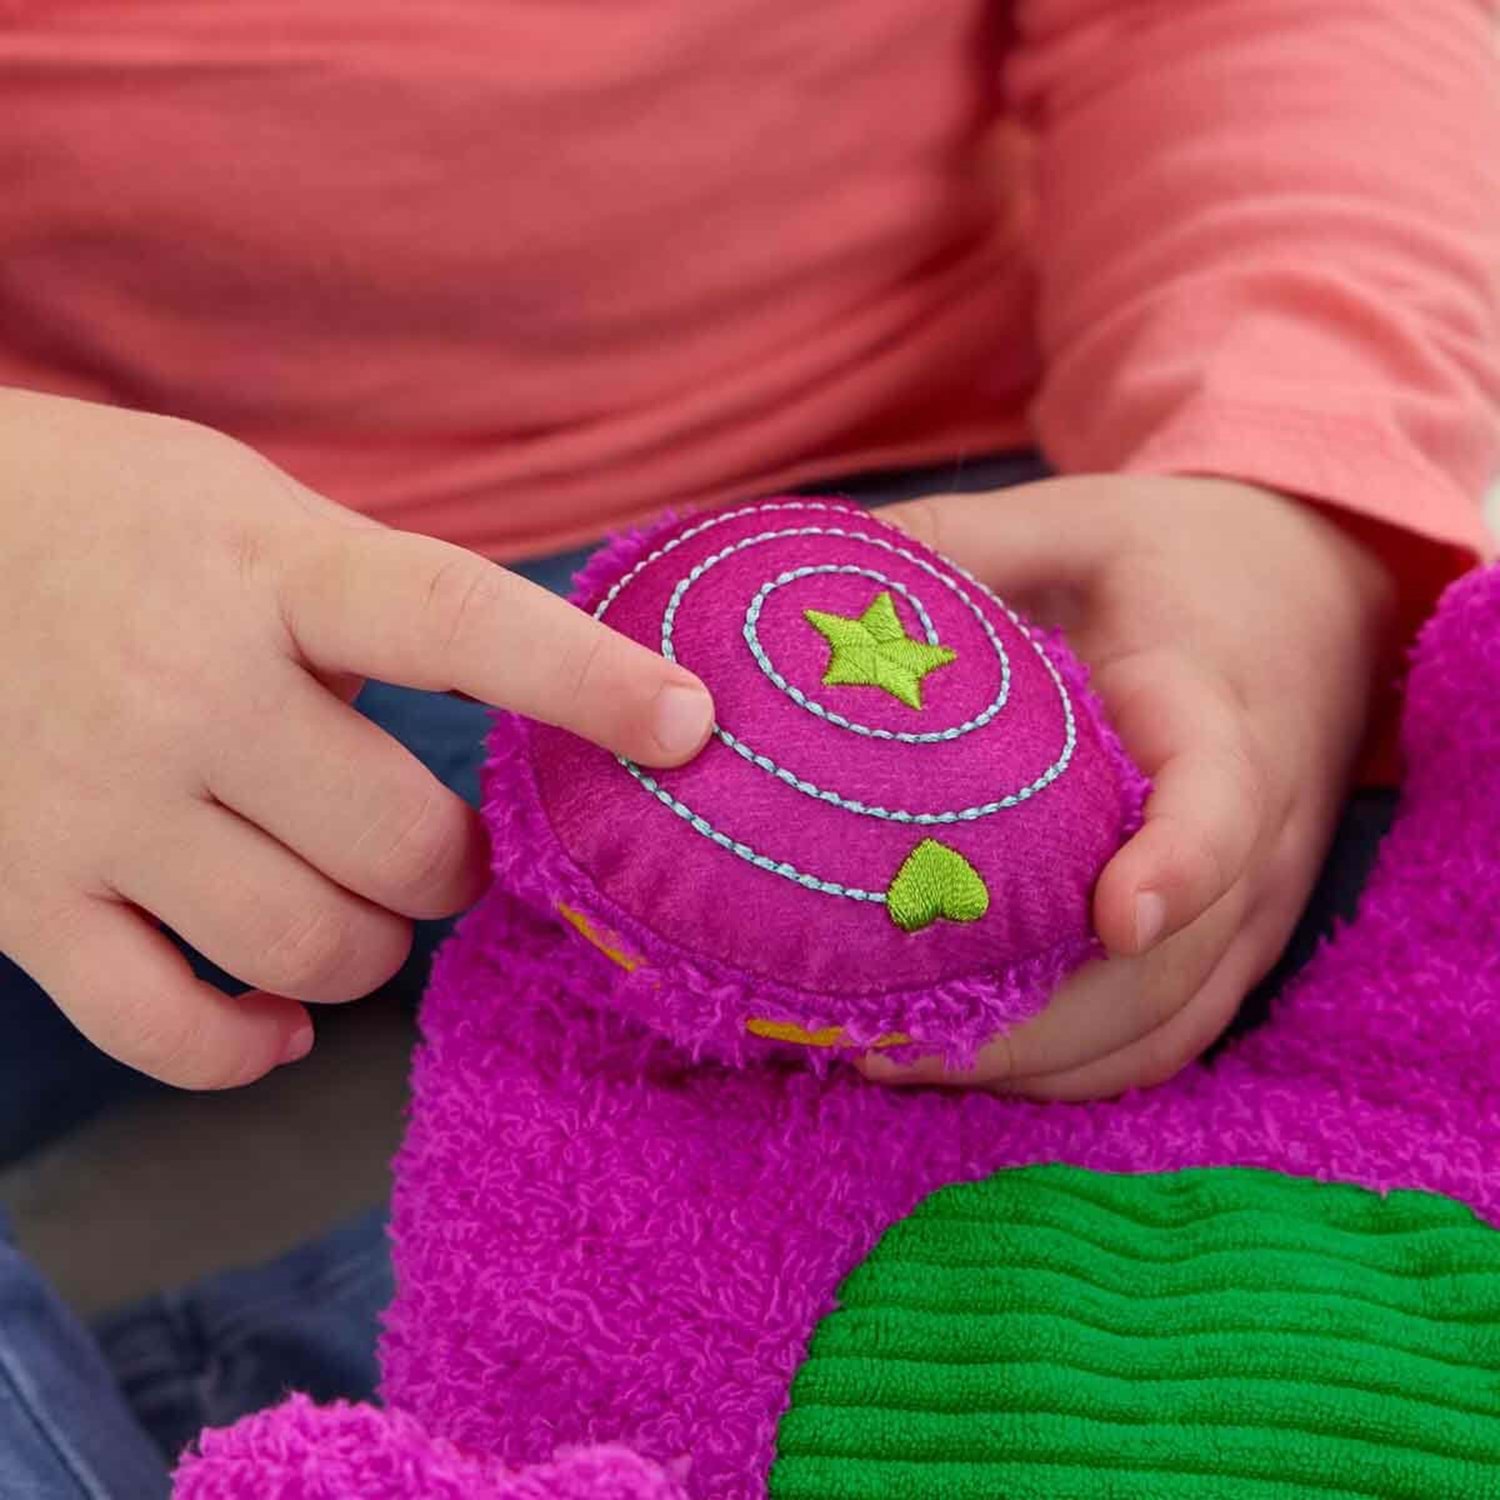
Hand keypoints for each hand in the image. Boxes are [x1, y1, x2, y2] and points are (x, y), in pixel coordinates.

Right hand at [0, 390, 712, 1087]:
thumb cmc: (114, 524)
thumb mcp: (258, 516)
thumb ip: (383, 606)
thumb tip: (528, 708)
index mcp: (268, 570)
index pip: (458, 620)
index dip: (588, 680)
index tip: (692, 724)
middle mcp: (186, 691)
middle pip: (403, 844)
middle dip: (458, 867)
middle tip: (446, 848)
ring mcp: (96, 807)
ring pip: (314, 946)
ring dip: (376, 948)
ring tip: (358, 902)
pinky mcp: (22, 899)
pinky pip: (171, 1033)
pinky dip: (251, 1046)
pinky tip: (278, 1014)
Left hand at [860, 474, 1394, 1099]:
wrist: (1299, 596)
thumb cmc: (1171, 562)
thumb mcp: (1073, 522)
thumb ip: (960, 541)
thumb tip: (812, 574)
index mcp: (1218, 718)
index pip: (1223, 806)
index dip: (1180, 864)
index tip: (1116, 915)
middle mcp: (1259, 835)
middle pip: (1171, 966)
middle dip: (1036, 1024)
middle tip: (886, 1035)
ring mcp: (1249, 904)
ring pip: (1161, 1026)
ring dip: (1036, 1064)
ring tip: (893, 1058)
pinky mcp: (1228, 942)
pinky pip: (1162, 1038)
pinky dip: (1070, 1071)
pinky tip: (964, 1060)